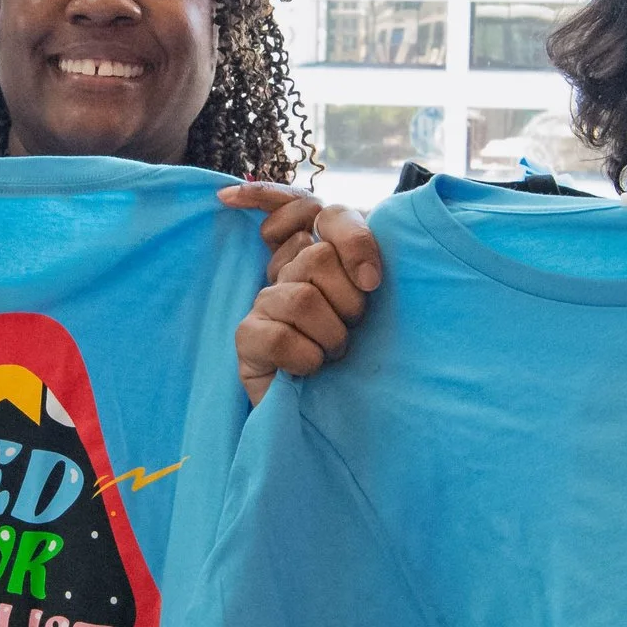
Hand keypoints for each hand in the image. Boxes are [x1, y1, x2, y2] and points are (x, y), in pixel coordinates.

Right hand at [220, 184, 382, 405]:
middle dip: (348, 302)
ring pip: (300, 298)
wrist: (343, 415)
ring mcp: (264, 301)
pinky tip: (310, 369)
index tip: (372, 282)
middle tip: (351, 328)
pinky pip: (275, 336)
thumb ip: (369, 261)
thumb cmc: (366, 354)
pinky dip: (305, 358)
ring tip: (334, 353)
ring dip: (331, 335)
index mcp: (320, 249)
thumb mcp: (379, 301)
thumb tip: (366, 267)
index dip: (353, 240)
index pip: (319, 211)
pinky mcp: (247, 337)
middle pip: (318, 256)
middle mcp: (287, 269)